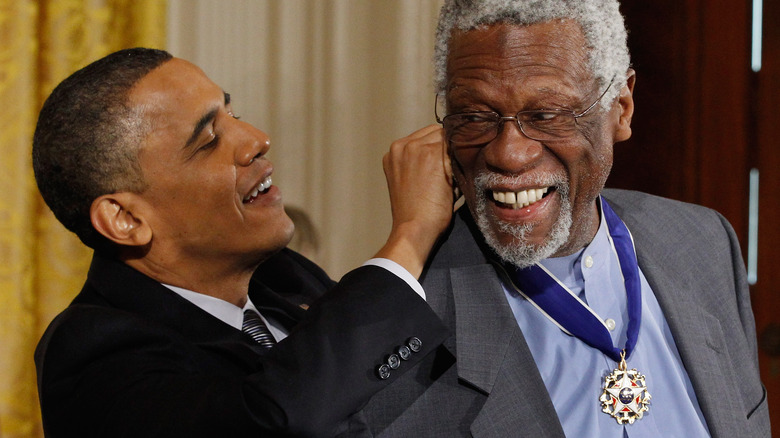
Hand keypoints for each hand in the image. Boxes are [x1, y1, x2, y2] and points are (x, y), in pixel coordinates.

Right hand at [374, 125, 453, 277]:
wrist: (414, 229)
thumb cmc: (415, 213)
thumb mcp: (408, 180)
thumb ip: (421, 161)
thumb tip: (451, 150)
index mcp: (393, 152)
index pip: (426, 136)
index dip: (440, 150)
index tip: (444, 169)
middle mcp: (401, 145)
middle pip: (438, 133)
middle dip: (447, 151)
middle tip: (448, 177)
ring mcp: (415, 147)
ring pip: (449, 140)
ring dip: (454, 157)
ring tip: (450, 182)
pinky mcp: (432, 154)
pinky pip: (456, 150)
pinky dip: (460, 166)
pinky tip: (454, 184)